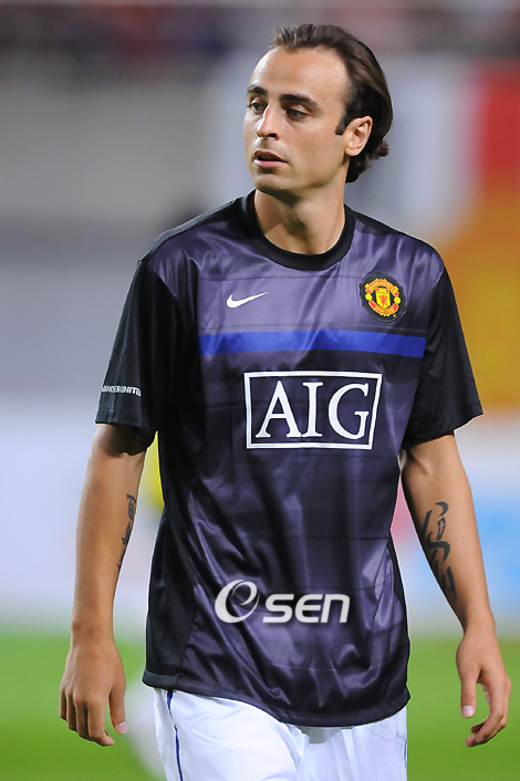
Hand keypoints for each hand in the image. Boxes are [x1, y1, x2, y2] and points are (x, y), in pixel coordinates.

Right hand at [60, 636, 126, 746]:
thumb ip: (118, 710)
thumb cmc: (108, 659)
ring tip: (94, 725)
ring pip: (71, 724)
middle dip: (94, 737)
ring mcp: (68, 695)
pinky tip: (81, 714)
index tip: (111, 740)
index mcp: (94, 701)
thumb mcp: (119, 685)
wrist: (91, 639)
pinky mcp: (63, 689)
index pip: (95, 732)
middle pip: (82, 731)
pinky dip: (71, 719)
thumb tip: (121, 730)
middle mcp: (78, 701)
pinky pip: (64, 712)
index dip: (103, 740)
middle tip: (105, 734)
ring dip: (82, 729)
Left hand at [456, 626, 510, 746]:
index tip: (473, 739)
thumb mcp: (466, 669)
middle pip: (501, 720)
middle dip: (487, 734)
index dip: (486, 731)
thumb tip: (467, 716)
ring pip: (500, 715)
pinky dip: (488, 719)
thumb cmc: (472, 648)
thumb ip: (467, 693)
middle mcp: (504, 689)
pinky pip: (497, 708)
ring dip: (488, 728)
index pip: (497, 716)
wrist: (480, 630)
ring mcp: (503, 687)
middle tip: (469, 743)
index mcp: (499, 686)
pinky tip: (475, 722)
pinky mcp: (498, 685)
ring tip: (471, 737)